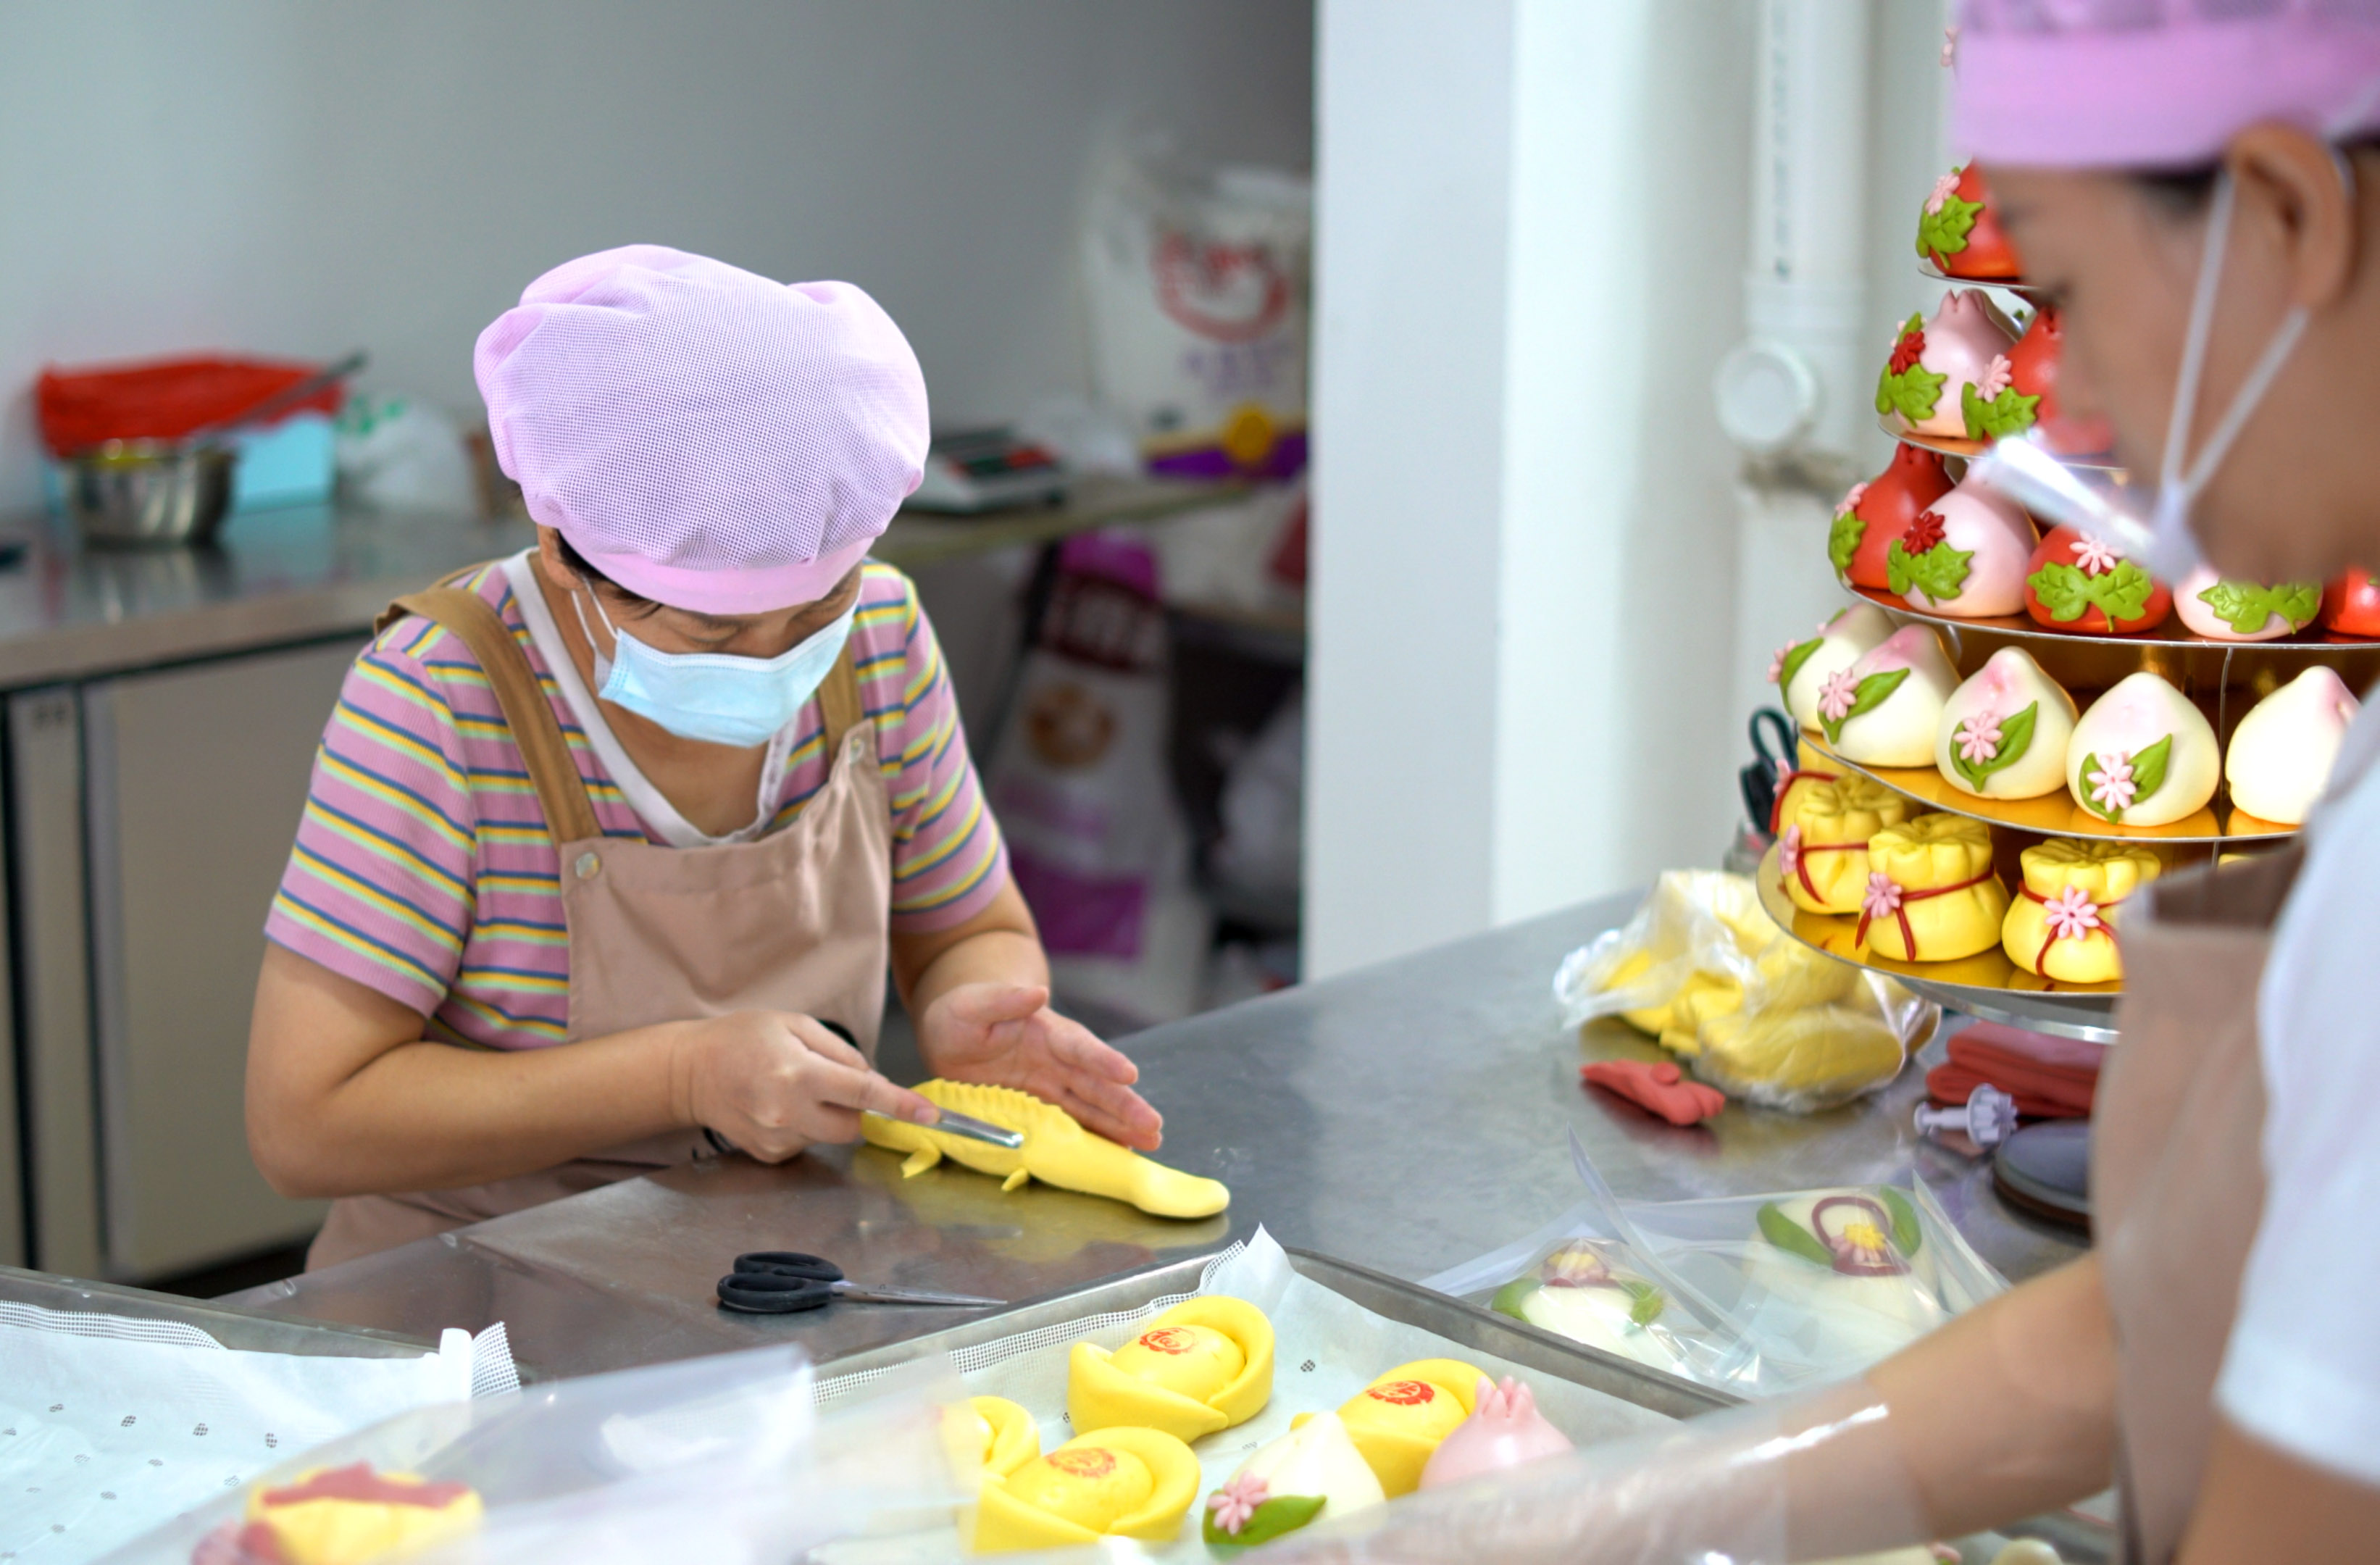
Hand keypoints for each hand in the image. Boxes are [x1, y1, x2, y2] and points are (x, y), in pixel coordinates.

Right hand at [670, 1011, 934, 1161]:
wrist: (690, 1072)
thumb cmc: (741, 1039)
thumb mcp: (795, 1024)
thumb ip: (840, 1051)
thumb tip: (872, 1079)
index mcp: (798, 1074)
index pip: (863, 1093)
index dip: (900, 1105)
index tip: (929, 1116)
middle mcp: (788, 1112)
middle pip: (853, 1126)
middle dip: (858, 1108)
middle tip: (834, 1082)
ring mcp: (777, 1139)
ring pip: (830, 1135)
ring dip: (827, 1114)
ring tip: (793, 1087)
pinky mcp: (770, 1155)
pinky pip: (808, 1142)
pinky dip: (806, 1125)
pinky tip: (780, 1106)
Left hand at [917, 983, 1162, 1149]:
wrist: (952, 1034)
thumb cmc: (964, 1013)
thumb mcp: (975, 1003)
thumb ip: (1003, 999)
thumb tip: (1036, 991)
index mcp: (1047, 1032)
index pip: (1079, 1047)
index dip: (1103, 1061)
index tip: (1129, 1074)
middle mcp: (1058, 1061)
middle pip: (1096, 1084)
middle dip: (1124, 1105)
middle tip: (1153, 1124)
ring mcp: (1052, 1087)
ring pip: (1091, 1108)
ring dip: (1120, 1126)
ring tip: (1151, 1141)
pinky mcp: (1041, 1108)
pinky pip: (1072, 1125)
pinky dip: (1095, 1139)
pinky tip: (1118, 1153)